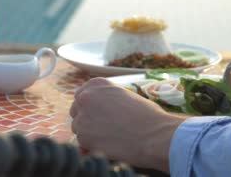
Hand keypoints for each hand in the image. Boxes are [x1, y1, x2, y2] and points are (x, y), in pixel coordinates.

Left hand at [69, 78, 183, 172]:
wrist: (153, 134)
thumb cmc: (146, 116)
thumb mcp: (124, 97)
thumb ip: (106, 100)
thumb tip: (95, 112)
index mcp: (96, 84)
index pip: (82, 95)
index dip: (90, 107)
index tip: (98, 115)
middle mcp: (86, 97)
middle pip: (77, 110)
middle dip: (87, 119)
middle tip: (104, 128)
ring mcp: (82, 116)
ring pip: (78, 127)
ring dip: (89, 133)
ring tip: (110, 137)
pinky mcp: (83, 136)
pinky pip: (82, 143)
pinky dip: (92, 146)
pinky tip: (109, 145)